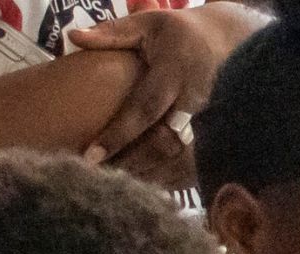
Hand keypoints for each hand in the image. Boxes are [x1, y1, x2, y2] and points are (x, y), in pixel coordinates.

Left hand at [68, 3, 268, 176]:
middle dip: (132, 162)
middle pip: (164, 141)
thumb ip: (112, 33)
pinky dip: (165, 176)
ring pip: (179, 158)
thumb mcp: (147, 24)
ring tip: (113, 183)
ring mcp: (209, 118)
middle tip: (98, 177)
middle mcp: (195, 98)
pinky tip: (140, 180)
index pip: (146, 107)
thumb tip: (73, 36)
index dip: (119, 134)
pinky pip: (191, 163)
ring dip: (146, 172)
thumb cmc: (177, 33)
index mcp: (176, 71)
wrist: (226, 41)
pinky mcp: (215, 131)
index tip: (91, 156)